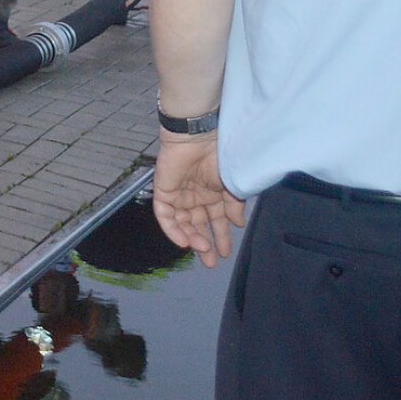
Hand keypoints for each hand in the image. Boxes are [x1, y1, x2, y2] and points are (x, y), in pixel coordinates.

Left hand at [152, 132, 245, 267]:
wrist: (197, 137)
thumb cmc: (218, 155)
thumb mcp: (231, 183)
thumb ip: (233, 205)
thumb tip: (237, 224)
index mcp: (212, 194)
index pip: (215, 221)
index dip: (220, 237)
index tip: (226, 253)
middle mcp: (195, 196)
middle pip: (198, 225)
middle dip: (205, 244)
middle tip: (211, 262)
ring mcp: (179, 194)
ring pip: (182, 222)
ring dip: (191, 237)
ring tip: (202, 248)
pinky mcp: (163, 191)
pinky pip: (165, 215)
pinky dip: (172, 229)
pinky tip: (183, 241)